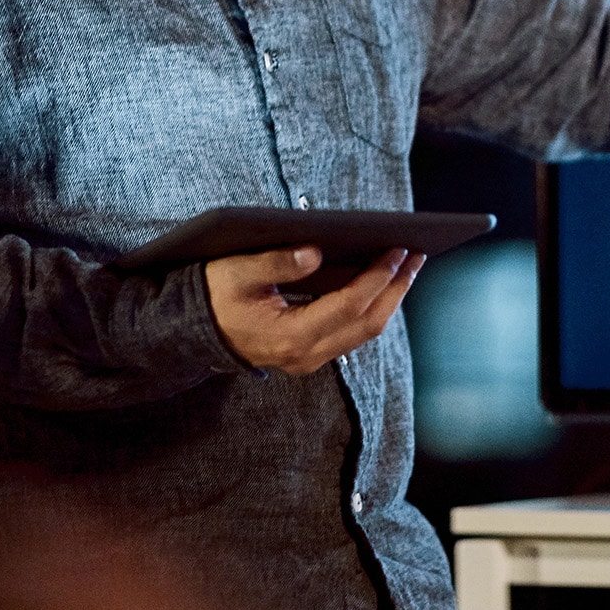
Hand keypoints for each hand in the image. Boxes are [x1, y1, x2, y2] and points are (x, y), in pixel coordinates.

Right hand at [203, 246, 422, 374]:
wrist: (194, 332)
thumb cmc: (214, 297)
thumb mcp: (238, 273)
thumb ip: (277, 263)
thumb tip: (315, 251)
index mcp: (290, 337)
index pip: (348, 306)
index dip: (377, 277)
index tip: (398, 250)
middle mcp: (306, 355)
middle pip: (367, 324)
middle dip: (396, 288)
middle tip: (416, 255)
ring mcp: (310, 359)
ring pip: (364, 331)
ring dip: (389, 298)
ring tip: (407, 265)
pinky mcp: (310, 354)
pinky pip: (352, 332)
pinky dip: (371, 306)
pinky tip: (380, 282)